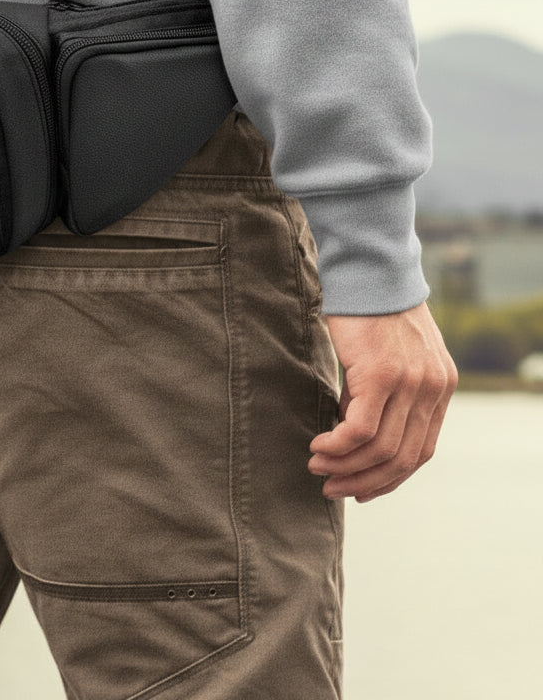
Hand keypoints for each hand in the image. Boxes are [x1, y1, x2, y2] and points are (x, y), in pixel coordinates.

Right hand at [308, 300, 457, 501]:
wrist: (368, 270)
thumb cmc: (371, 309)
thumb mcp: (388, 356)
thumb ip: (383, 394)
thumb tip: (354, 431)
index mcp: (440, 386)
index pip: (421, 451)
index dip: (390, 478)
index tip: (359, 489)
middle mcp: (433, 388)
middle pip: (402, 457)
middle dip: (365, 480)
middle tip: (332, 488)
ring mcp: (411, 383)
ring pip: (381, 448)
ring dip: (346, 466)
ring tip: (317, 468)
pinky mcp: (382, 375)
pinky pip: (360, 429)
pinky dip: (337, 446)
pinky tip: (318, 447)